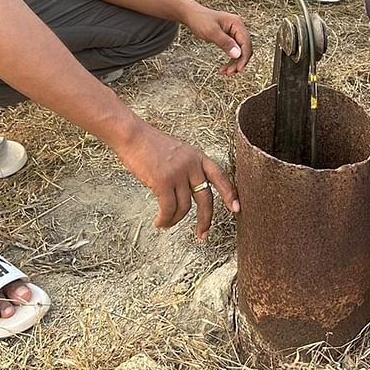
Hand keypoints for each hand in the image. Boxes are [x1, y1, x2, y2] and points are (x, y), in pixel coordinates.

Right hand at [111, 120, 238, 239]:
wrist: (132, 135)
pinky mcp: (163, 181)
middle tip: (203, 234)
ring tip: (166, 223)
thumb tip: (190, 191)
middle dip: (205, 219)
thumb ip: (188, 168)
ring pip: (184, 207)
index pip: (220, 177)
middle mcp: (192, 165)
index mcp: (198, 156)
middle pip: (206, 198)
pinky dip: (165, 220)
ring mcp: (178, 173)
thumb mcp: (178, 152)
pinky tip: (159, 222)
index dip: (230, 194)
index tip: (236, 209)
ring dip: (175, 220)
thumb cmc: (150, 144)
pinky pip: (168, 209)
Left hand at [182, 5, 251, 74]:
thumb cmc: (200, 20)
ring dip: (234, 63)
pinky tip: (224, 68)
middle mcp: (238, 28)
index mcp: (237, 23)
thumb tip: (237, 54)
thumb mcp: (211, 32)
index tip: (239, 69)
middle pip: (245, 49)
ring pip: (240, 52)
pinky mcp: (230, 38)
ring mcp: (234, 33)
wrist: (192, 15)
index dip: (244, 57)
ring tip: (226, 72)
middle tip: (230, 72)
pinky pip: (234, 51)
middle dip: (239, 62)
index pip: (246, 43)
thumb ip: (225, 43)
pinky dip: (230, 60)